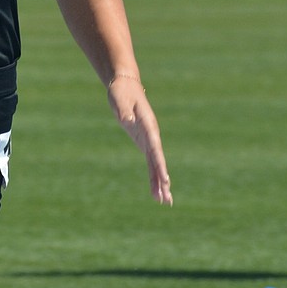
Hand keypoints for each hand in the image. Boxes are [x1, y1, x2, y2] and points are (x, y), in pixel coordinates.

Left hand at [107, 78, 171, 205]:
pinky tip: (155, 191)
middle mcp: (152, 134)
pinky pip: (150, 162)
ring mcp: (149, 139)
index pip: (155, 147)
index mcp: (148, 124)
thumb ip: (124, 110)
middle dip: (163, 180)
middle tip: (167, 199)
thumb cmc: (121, 91)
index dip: (160, 164)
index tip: (164, 179)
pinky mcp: (144, 142)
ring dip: (159, 183)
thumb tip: (127, 120)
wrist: (125, 85)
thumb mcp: (119, 99)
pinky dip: (153, 176)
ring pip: (156, 165)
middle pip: (159, 160)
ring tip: (165, 202)